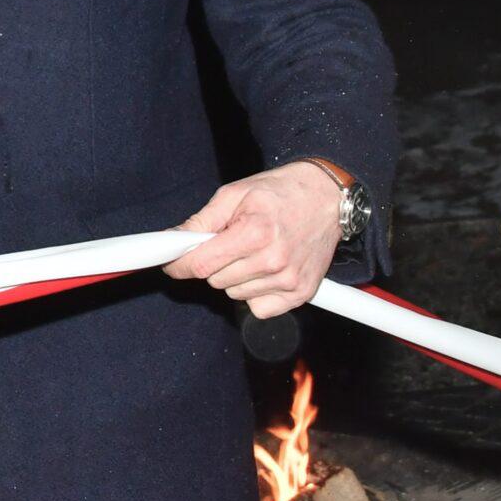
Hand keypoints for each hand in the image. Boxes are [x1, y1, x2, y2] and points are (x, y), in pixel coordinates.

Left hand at [164, 161, 342, 320]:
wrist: (327, 197)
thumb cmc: (281, 192)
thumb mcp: (235, 194)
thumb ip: (201, 221)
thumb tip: (172, 241)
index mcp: (254, 232)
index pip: (201, 265)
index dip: (179, 265)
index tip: (172, 263)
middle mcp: (273, 261)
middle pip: (215, 281)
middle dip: (214, 263)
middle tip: (231, 242)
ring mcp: (289, 280)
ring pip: (234, 294)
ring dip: (235, 277)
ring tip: (254, 251)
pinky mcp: (301, 294)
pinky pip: (258, 308)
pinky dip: (255, 293)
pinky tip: (266, 270)